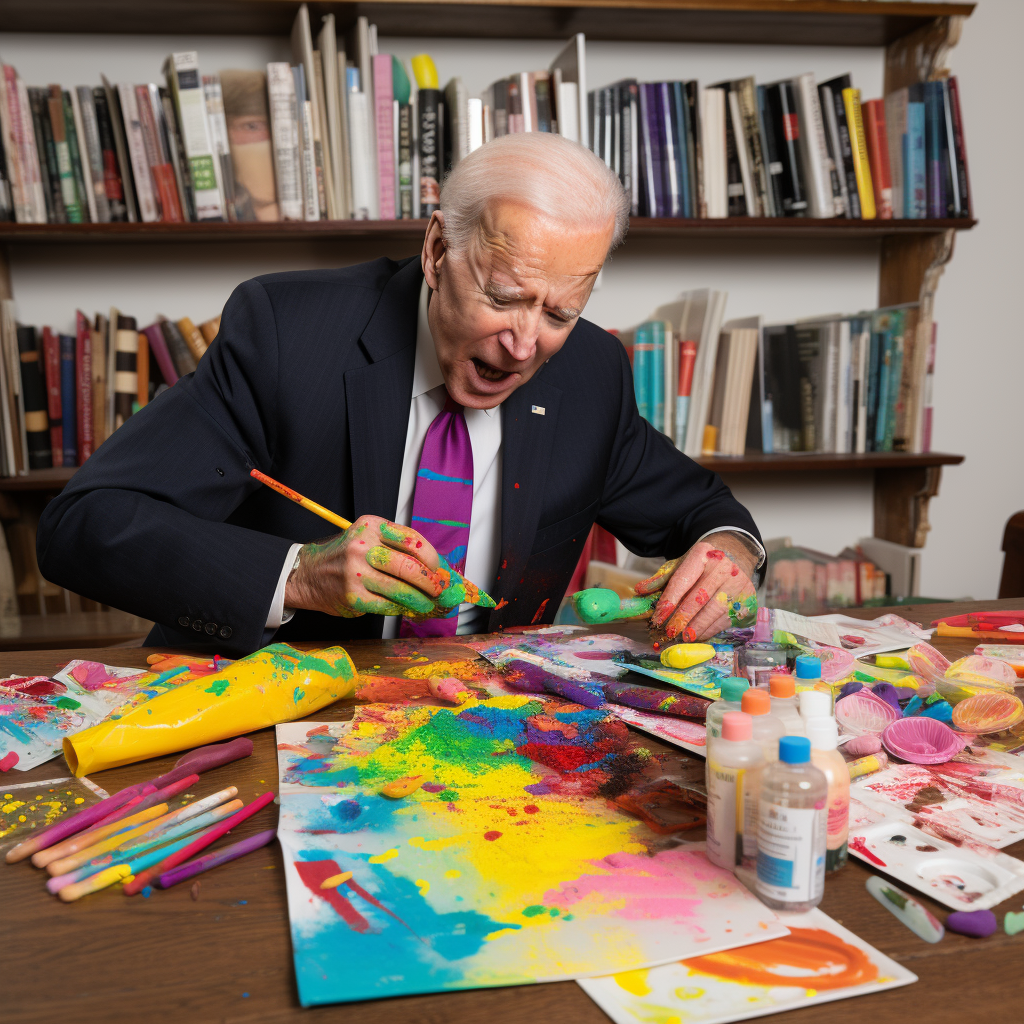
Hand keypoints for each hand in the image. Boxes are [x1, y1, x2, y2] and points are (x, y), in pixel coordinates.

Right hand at [284, 516, 448, 617]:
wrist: (309, 573)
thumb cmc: (346, 556)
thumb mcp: (367, 538)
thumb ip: (396, 547)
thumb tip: (435, 568)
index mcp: (371, 527)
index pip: (411, 540)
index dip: (431, 557)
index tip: (439, 568)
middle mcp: (362, 547)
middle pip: (408, 566)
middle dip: (430, 581)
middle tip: (438, 589)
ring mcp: (356, 572)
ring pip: (400, 589)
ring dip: (420, 600)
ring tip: (427, 604)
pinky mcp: (354, 596)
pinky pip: (387, 604)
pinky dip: (402, 608)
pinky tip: (407, 608)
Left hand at [635, 533, 757, 640]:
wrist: (735, 556)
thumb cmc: (702, 565)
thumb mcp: (681, 564)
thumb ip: (661, 579)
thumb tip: (640, 591)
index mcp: (702, 554)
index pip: (683, 580)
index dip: (670, 600)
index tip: (658, 617)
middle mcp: (724, 567)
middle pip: (700, 597)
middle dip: (683, 617)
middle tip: (670, 631)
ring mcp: (739, 583)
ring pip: (716, 610)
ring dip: (698, 627)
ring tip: (684, 637)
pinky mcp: (748, 599)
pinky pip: (728, 619)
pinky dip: (711, 629)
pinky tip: (699, 635)